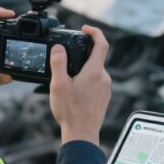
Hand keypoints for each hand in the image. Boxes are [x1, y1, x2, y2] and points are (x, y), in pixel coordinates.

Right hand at [49, 25, 110, 145]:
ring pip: (95, 71)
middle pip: (96, 57)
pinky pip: (96, 82)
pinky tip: (74, 91)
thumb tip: (58, 48)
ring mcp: (105, 89)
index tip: (84, 29)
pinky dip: (86, 80)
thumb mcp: (59, 84)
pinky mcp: (104, 98)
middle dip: (82, 54)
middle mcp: (104, 78)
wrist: (82, 134)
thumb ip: (58, 63)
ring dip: (83, 69)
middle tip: (66, 58)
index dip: (94, 32)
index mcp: (95, 71)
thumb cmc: (71, 111)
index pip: (101, 43)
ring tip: (67, 79)